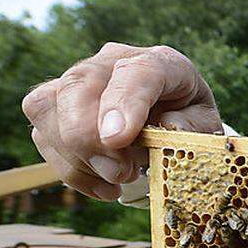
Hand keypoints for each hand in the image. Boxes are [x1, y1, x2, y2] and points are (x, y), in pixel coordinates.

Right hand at [21, 42, 222, 200]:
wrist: (173, 116)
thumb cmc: (189, 120)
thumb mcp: (205, 127)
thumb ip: (190, 128)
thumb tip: (163, 128)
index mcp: (162, 62)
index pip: (136, 71)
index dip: (123, 103)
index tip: (117, 139)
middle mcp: (113, 61)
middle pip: (78, 84)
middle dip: (90, 138)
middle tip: (122, 174)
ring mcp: (79, 79)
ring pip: (47, 107)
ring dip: (78, 156)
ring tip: (120, 179)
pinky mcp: (55, 104)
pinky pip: (42, 135)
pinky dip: (71, 169)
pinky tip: (104, 186)